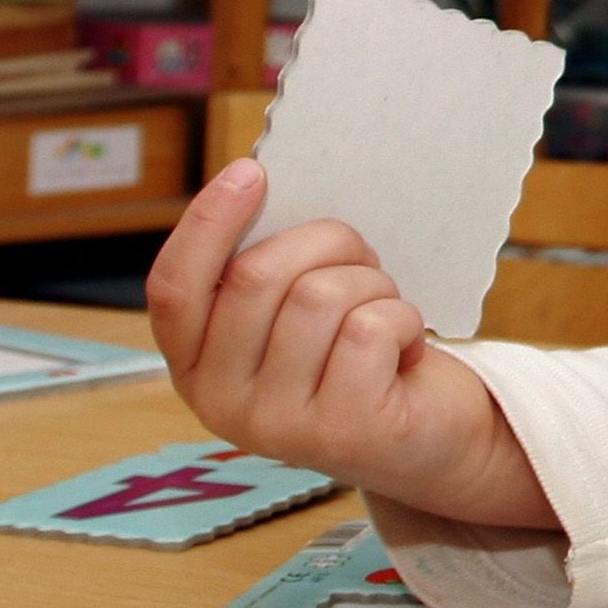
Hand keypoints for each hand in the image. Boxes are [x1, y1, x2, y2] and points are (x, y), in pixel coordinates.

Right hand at [145, 158, 559, 530]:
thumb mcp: (298, 317)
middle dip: (327, 242)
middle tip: (363, 261)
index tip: (250, 172)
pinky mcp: (341, 432)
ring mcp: (277, 424)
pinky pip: (369, 329)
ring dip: (371, 285)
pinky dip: (403, 320)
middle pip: (257, 275)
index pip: (174, 287)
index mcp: (197, 365)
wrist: (433, 436)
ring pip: (319, 296)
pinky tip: (407, 351)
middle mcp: (221, 402)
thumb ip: (270, 272)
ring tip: (384, 314)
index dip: (206, 223)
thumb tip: (269, 188)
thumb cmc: (363, 357)